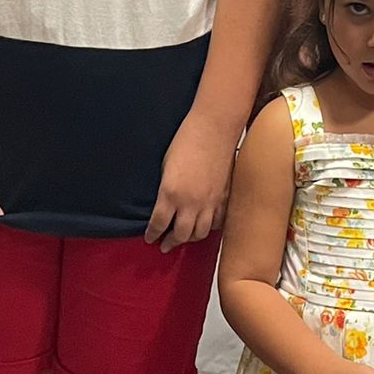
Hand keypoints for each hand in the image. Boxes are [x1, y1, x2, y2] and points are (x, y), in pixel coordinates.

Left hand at [146, 114, 235, 251]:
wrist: (213, 128)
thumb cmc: (186, 140)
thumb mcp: (165, 165)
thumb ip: (165, 188)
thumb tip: (164, 203)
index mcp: (170, 193)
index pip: (158, 224)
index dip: (152, 234)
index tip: (149, 238)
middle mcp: (190, 202)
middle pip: (180, 234)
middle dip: (170, 242)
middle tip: (164, 245)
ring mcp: (210, 202)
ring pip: (200, 233)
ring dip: (189, 238)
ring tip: (183, 238)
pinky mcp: (224, 197)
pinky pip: (217, 221)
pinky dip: (209, 227)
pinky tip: (204, 225)